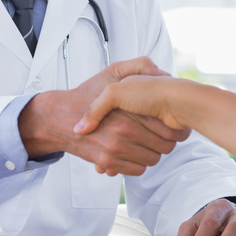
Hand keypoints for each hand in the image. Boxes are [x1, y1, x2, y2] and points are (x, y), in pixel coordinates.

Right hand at [19, 57, 190, 174]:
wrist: (60, 116)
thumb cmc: (88, 94)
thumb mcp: (113, 72)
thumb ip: (140, 66)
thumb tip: (163, 73)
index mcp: (131, 109)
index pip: (169, 127)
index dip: (174, 126)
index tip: (170, 123)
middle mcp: (125, 129)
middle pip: (165, 146)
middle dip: (165, 141)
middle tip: (159, 135)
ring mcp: (116, 147)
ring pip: (153, 159)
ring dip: (152, 154)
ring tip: (146, 144)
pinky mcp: (107, 161)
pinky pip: (137, 169)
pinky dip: (138, 164)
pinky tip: (133, 153)